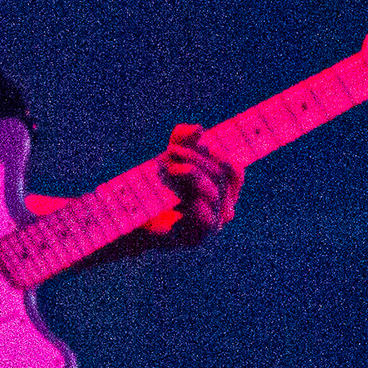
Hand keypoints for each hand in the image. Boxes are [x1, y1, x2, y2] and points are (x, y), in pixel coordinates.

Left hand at [153, 123, 242, 246]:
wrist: (132, 222)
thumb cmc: (155, 190)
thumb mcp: (169, 158)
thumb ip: (182, 139)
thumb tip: (198, 128)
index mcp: (223, 193)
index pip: (234, 172)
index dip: (218, 154)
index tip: (198, 142)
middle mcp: (222, 210)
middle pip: (222, 178)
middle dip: (197, 158)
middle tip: (170, 150)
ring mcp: (212, 226)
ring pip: (214, 193)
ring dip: (191, 173)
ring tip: (166, 166)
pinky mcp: (197, 238)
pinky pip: (207, 218)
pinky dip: (194, 201)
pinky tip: (177, 192)